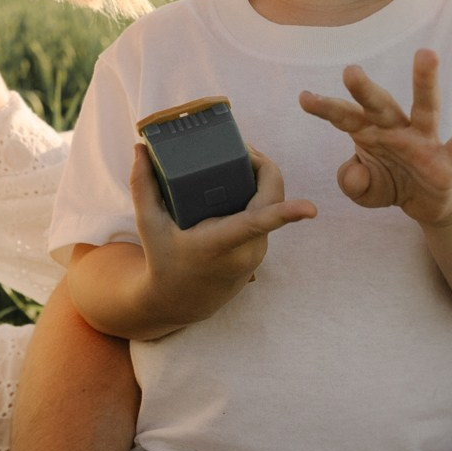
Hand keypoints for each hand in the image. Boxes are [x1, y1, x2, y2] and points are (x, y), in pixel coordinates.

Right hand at [127, 143, 314, 326]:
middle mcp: (245, 251)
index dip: (287, 213)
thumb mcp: (148, 226)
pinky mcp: (261, 252)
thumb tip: (140, 148)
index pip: (258, 224)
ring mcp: (257, 253)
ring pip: (273, 201)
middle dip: (262, 165)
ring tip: (234, 161)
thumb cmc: (163, 260)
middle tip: (237, 147)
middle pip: (272, 197)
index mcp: (219, 245)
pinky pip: (269, 212)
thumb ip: (142, 186)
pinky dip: (260, 193)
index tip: (311, 209)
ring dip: (261, 178)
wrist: (180, 303)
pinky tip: (239, 181)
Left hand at [299, 50, 451, 227]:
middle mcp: (397, 128)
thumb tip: (354, 173)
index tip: (304, 97)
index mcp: (370, 131)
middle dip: (364, 89)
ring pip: (425, 107)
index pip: (345, 117)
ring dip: (425, 81)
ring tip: (426, 54)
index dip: (326, 108)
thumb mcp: (363, 190)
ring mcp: (424, 141)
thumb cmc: (390, 184)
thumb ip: (353, 183)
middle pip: (380, 104)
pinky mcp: (447, 161)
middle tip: (350, 70)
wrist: (426, 202)